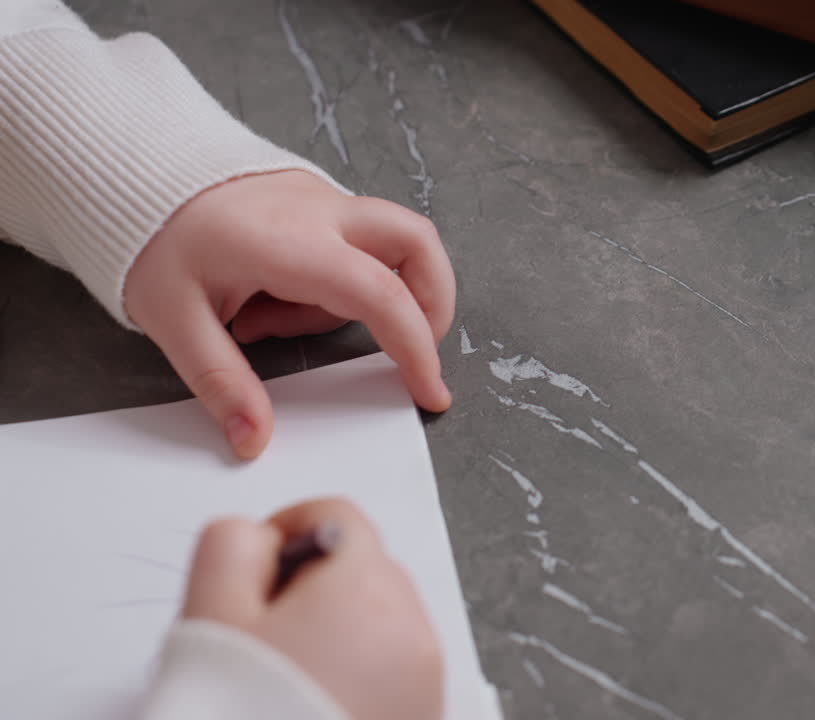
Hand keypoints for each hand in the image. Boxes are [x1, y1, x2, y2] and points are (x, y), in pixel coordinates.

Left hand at [124, 170, 454, 458]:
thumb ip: (221, 382)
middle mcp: (320, 211)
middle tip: (411, 350)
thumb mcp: (174, 321)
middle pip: (417, 243)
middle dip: (433, 302)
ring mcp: (323, 199)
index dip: (416, 348)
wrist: (129, 172)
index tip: (428, 391)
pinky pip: (355, 245)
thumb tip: (254, 439)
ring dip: (363, 298)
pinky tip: (276, 298)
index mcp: (289, 242)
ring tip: (277, 322)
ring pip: (389, 247)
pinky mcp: (317, 200)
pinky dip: (339, 282)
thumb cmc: (151, 240)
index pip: (380, 294)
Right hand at [183, 498, 443, 719]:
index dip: (285, 532)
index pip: (336, 518)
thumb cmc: (242, 716)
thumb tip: (257, 538)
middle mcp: (412, 629)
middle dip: (313, 586)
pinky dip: (361, 677)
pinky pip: (395, 674)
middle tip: (261, 633)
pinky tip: (311, 708)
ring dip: (339, 633)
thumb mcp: (211, 612)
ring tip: (285, 681)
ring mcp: (426, 680)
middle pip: (364, 569)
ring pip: (382, 624)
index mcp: (365, 588)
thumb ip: (231, 545)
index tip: (255, 568)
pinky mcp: (426, 717)